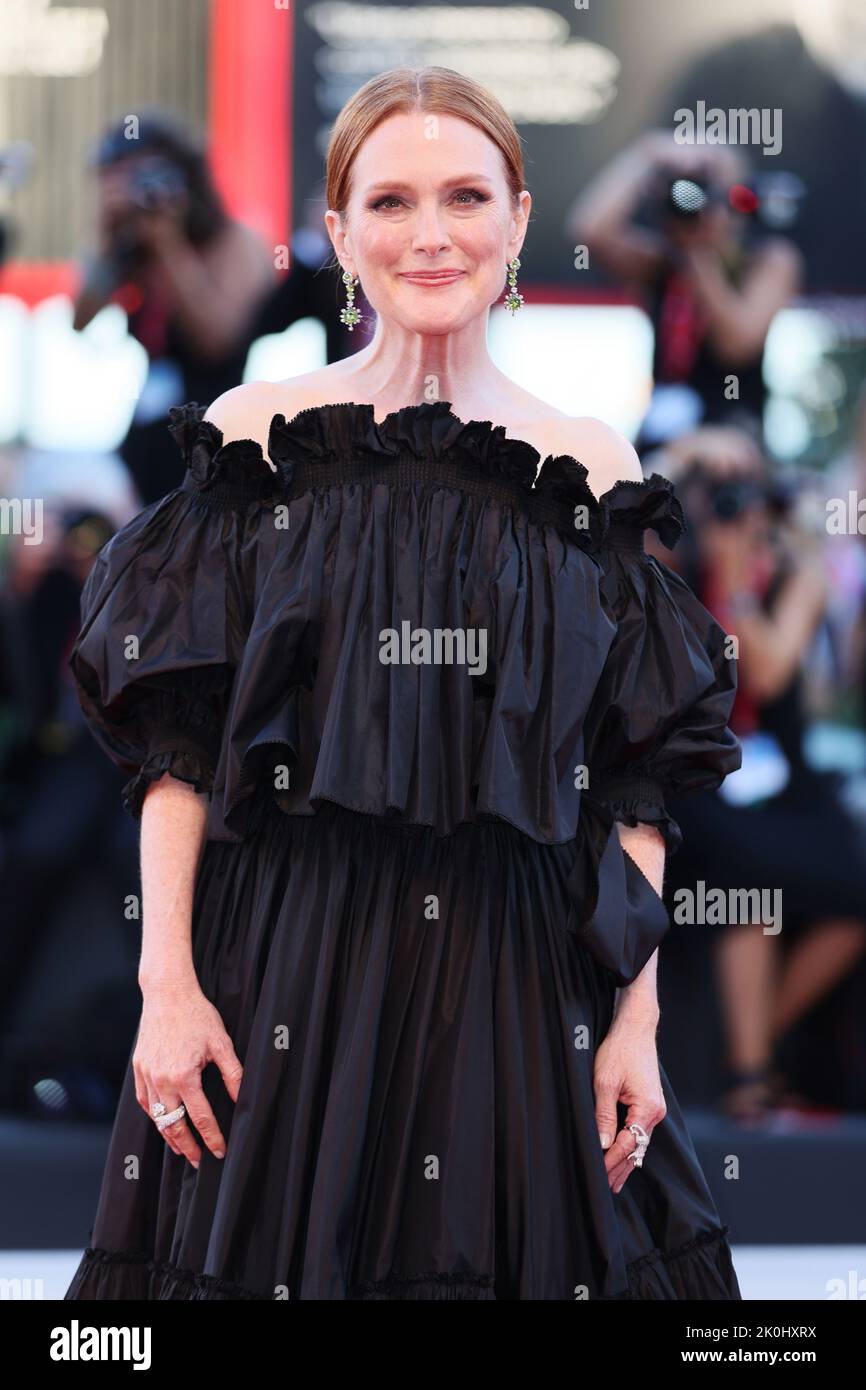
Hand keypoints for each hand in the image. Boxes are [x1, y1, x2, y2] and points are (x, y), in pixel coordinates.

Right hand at [133, 981, 243, 1167]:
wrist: (167, 993)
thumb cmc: (197, 1015)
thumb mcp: (221, 1043)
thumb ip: (233, 1073)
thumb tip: (242, 1099)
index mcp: (184, 1076)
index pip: (200, 1118)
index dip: (212, 1138)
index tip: (220, 1152)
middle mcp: (162, 1080)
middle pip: (174, 1125)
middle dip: (188, 1147)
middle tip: (200, 1161)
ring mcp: (147, 1075)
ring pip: (157, 1117)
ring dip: (170, 1136)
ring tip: (183, 1148)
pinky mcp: (139, 1069)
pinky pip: (144, 1101)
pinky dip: (154, 1116)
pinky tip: (164, 1122)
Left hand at [594, 1017, 665, 1193]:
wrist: (635, 1029)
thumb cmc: (619, 1051)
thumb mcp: (604, 1083)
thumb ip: (604, 1115)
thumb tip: (604, 1145)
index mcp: (647, 1109)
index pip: (627, 1145)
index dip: (611, 1162)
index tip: (598, 1175)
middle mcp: (656, 1112)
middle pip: (637, 1148)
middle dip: (621, 1168)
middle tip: (606, 1188)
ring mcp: (655, 1108)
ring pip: (640, 1141)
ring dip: (626, 1159)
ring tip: (613, 1179)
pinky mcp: (651, 1102)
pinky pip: (641, 1130)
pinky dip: (630, 1144)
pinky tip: (623, 1154)